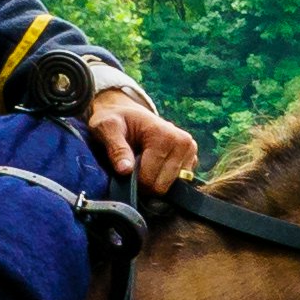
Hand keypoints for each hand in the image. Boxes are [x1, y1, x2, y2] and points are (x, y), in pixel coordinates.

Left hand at [83, 77, 200, 184]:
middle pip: (161, 187)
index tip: (123, 169)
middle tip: (132, 167)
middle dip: (144, 183)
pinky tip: (154, 166)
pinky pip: (176, 184)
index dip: (131, 181)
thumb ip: (116, 148)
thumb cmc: (116, 120)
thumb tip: (126, 170)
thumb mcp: (108, 128)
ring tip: (143, 163)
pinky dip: (162, 180)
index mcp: (166, 135)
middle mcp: (184, 143)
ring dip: (153, 181)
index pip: (149, 179)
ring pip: (169, 188)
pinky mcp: (191, 161)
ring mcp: (191, 153)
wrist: (127, 111)